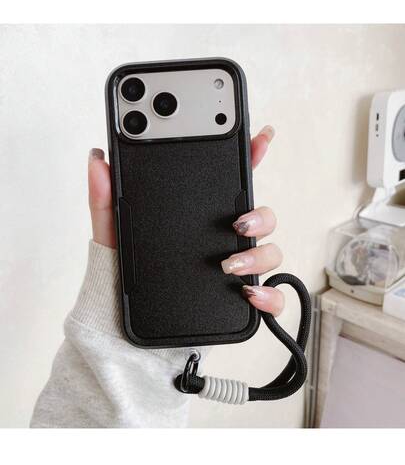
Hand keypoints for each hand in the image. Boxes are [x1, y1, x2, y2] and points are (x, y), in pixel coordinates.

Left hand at [88, 125, 283, 317]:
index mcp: (198, 221)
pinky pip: (271, 297)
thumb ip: (105, 198)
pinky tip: (250, 294)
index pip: (229, 184)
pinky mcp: (237, 302)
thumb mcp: (111, 235)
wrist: (121, 328)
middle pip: (261, 218)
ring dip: (259, 254)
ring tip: (229, 264)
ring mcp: (233, 272)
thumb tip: (98, 158)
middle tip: (238, 220)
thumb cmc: (120, 279)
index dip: (250, 158)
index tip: (260, 136)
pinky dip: (270, 294)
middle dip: (260, 215)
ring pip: (270, 252)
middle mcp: (221, 242)